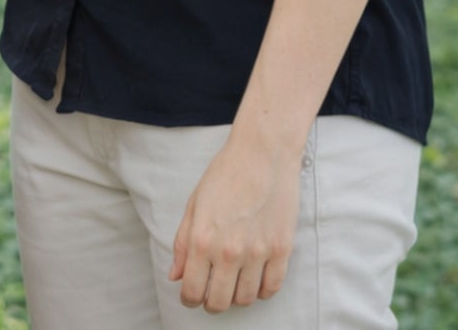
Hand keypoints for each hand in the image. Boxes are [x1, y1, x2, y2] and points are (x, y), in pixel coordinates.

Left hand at [169, 137, 299, 312]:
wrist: (262, 154)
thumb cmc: (225, 174)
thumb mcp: (194, 204)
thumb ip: (182, 243)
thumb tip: (175, 275)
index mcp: (202, 239)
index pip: (192, 290)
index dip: (189, 299)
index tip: (191, 297)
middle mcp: (228, 251)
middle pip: (219, 302)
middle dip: (211, 303)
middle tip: (211, 294)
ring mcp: (258, 253)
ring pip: (246, 299)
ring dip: (236, 297)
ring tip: (232, 284)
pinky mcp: (282, 250)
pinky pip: (271, 288)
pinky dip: (262, 291)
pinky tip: (254, 279)